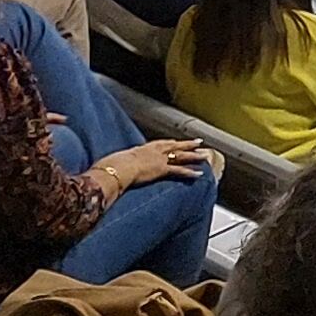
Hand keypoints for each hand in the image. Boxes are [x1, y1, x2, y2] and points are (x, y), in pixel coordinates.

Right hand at [91, 138, 210, 200]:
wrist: (115, 169)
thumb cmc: (111, 167)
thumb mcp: (117, 162)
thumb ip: (121, 164)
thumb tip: (114, 169)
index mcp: (143, 148)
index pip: (161, 144)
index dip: (170, 143)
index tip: (177, 142)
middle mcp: (154, 151)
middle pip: (175, 145)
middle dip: (187, 144)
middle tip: (198, 142)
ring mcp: (159, 159)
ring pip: (181, 155)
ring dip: (194, 156)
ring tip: (204, 156)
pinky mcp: (162, 169)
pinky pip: (179, 170)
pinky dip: (190, 172)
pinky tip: (199, 174)